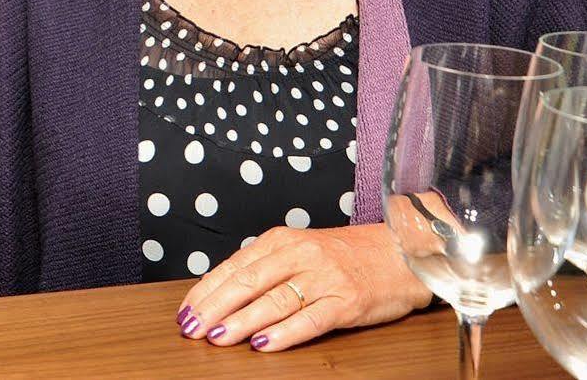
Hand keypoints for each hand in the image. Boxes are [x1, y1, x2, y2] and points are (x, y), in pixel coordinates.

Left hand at [177, 223, 430, 351]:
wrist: (402, 251)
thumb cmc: (347, 255)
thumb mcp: (300, 250)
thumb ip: (266, 268)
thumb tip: (222, 294)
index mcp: (282, 241)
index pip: (234, 267)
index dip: (206, 291)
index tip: (185, 311)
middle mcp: (300, 255)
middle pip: (247, 283)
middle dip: (214, 307)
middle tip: (192, 328)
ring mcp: (323, 278)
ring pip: (273, 302)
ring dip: (242, 322)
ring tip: (218, 337)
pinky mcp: (345, 301)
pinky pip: (309, 320)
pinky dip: (283, 334)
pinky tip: (263, 345)